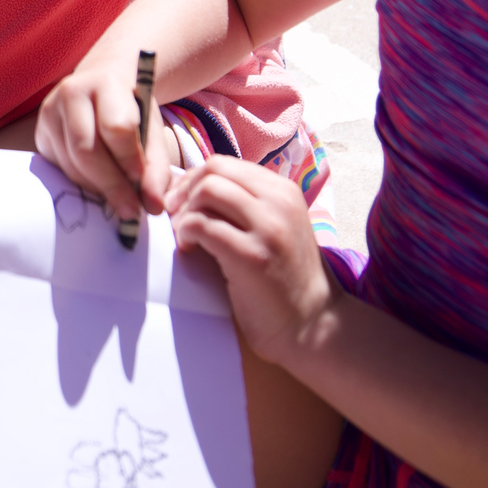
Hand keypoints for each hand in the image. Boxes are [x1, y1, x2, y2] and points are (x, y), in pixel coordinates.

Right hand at [36, 54, 174, 227]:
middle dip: (111, 185)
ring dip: (97, 189)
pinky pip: (60, 170)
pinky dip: (82, 184)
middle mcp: (72, 93)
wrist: (100, 90)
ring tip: (119, 198)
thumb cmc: (131, 112)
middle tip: (131, 210)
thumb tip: (154, 208)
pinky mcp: (40, 134)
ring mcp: (50, 113)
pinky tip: (99, 185)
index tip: (142, 183)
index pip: (117, 128)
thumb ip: (156, 169)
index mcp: (106, 83)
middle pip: (87, 150)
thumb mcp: (151, 132)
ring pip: (71, 165)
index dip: (130, 160)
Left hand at [167, 157, 334, 364]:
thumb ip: (245, 204)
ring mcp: (268, 227)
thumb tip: (191, 183)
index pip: (225, 163)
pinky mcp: (251, 256)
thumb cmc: (284, 278)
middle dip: (184, 190)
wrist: (312, 323)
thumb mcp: (275, 227)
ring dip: (184, 212)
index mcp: (284, 191)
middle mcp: (279, 202)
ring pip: (207, 191)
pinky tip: (191, 250)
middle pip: (213, 171)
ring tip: (185, 235)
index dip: (194, 179)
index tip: (182, 202)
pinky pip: (203, 226)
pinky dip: (186, 234)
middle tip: (175, 217)